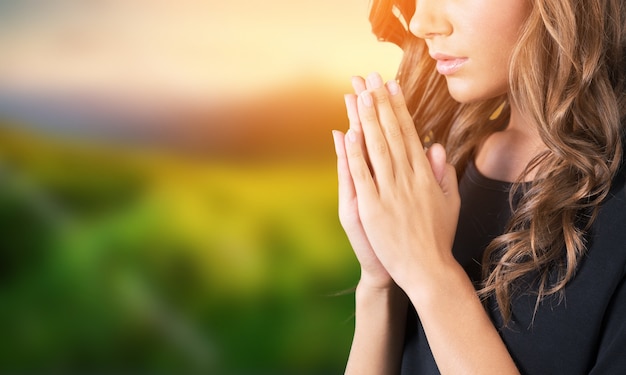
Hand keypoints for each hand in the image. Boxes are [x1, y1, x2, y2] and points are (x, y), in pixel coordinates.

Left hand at [343, 72, 460, 291]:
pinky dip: (355, 154)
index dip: (398, 109)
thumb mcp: (449, 203)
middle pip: (391, 134)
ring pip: (376, 149)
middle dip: (380, 104)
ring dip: (367, 120)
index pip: (409, 134)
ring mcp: (389, 193)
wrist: (428, 270)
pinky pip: (363, 176)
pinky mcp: (372, 208)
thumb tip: (437, 147)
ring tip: (359, 94)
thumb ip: (443, 174)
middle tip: (371, 78)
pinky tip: (349, 134)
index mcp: (425, 176)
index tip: (391, 87)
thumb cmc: (438, 238)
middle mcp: (408, 179)